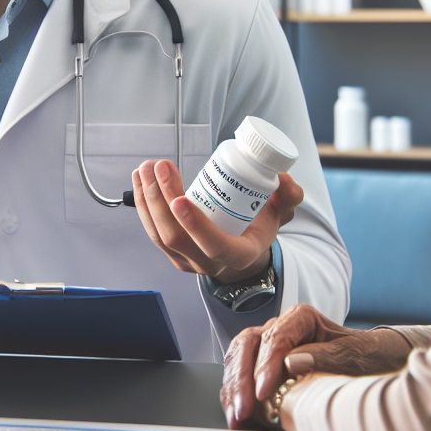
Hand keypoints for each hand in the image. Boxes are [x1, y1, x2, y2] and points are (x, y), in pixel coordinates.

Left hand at [132, 159, 303, 282]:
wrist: (242, 252)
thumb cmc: (259, 228)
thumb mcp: (281, 213)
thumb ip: (289, 196)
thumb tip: (284, 180)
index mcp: (237, 254)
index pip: (213, 245)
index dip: (195, 225)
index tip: (180, 198)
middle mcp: (207, 263)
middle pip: (176, 237)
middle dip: (162, 200)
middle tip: (159, 167)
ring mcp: (186, 260)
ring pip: (159, 234)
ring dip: (147, 199)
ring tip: (145, 169)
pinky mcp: (171, 252)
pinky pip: (151, 230)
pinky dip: (142, 204)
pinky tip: (140, 180)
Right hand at [220, 304, 411, 430]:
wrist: (374, 362)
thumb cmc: (366, 357)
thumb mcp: (356, 356)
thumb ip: (327, 357)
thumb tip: (292, 363)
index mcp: (301, 318)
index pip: (276, 337)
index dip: (266, 365)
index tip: (263, 392)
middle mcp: (280, 327)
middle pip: (250, 344)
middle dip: (242, 379)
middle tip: (244, 410)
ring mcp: (268, 345)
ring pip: (239, 357)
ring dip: (233, 387)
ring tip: (236, 417)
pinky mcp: (262, 365)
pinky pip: (239, 374)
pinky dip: (233, 393)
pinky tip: (236, 415)